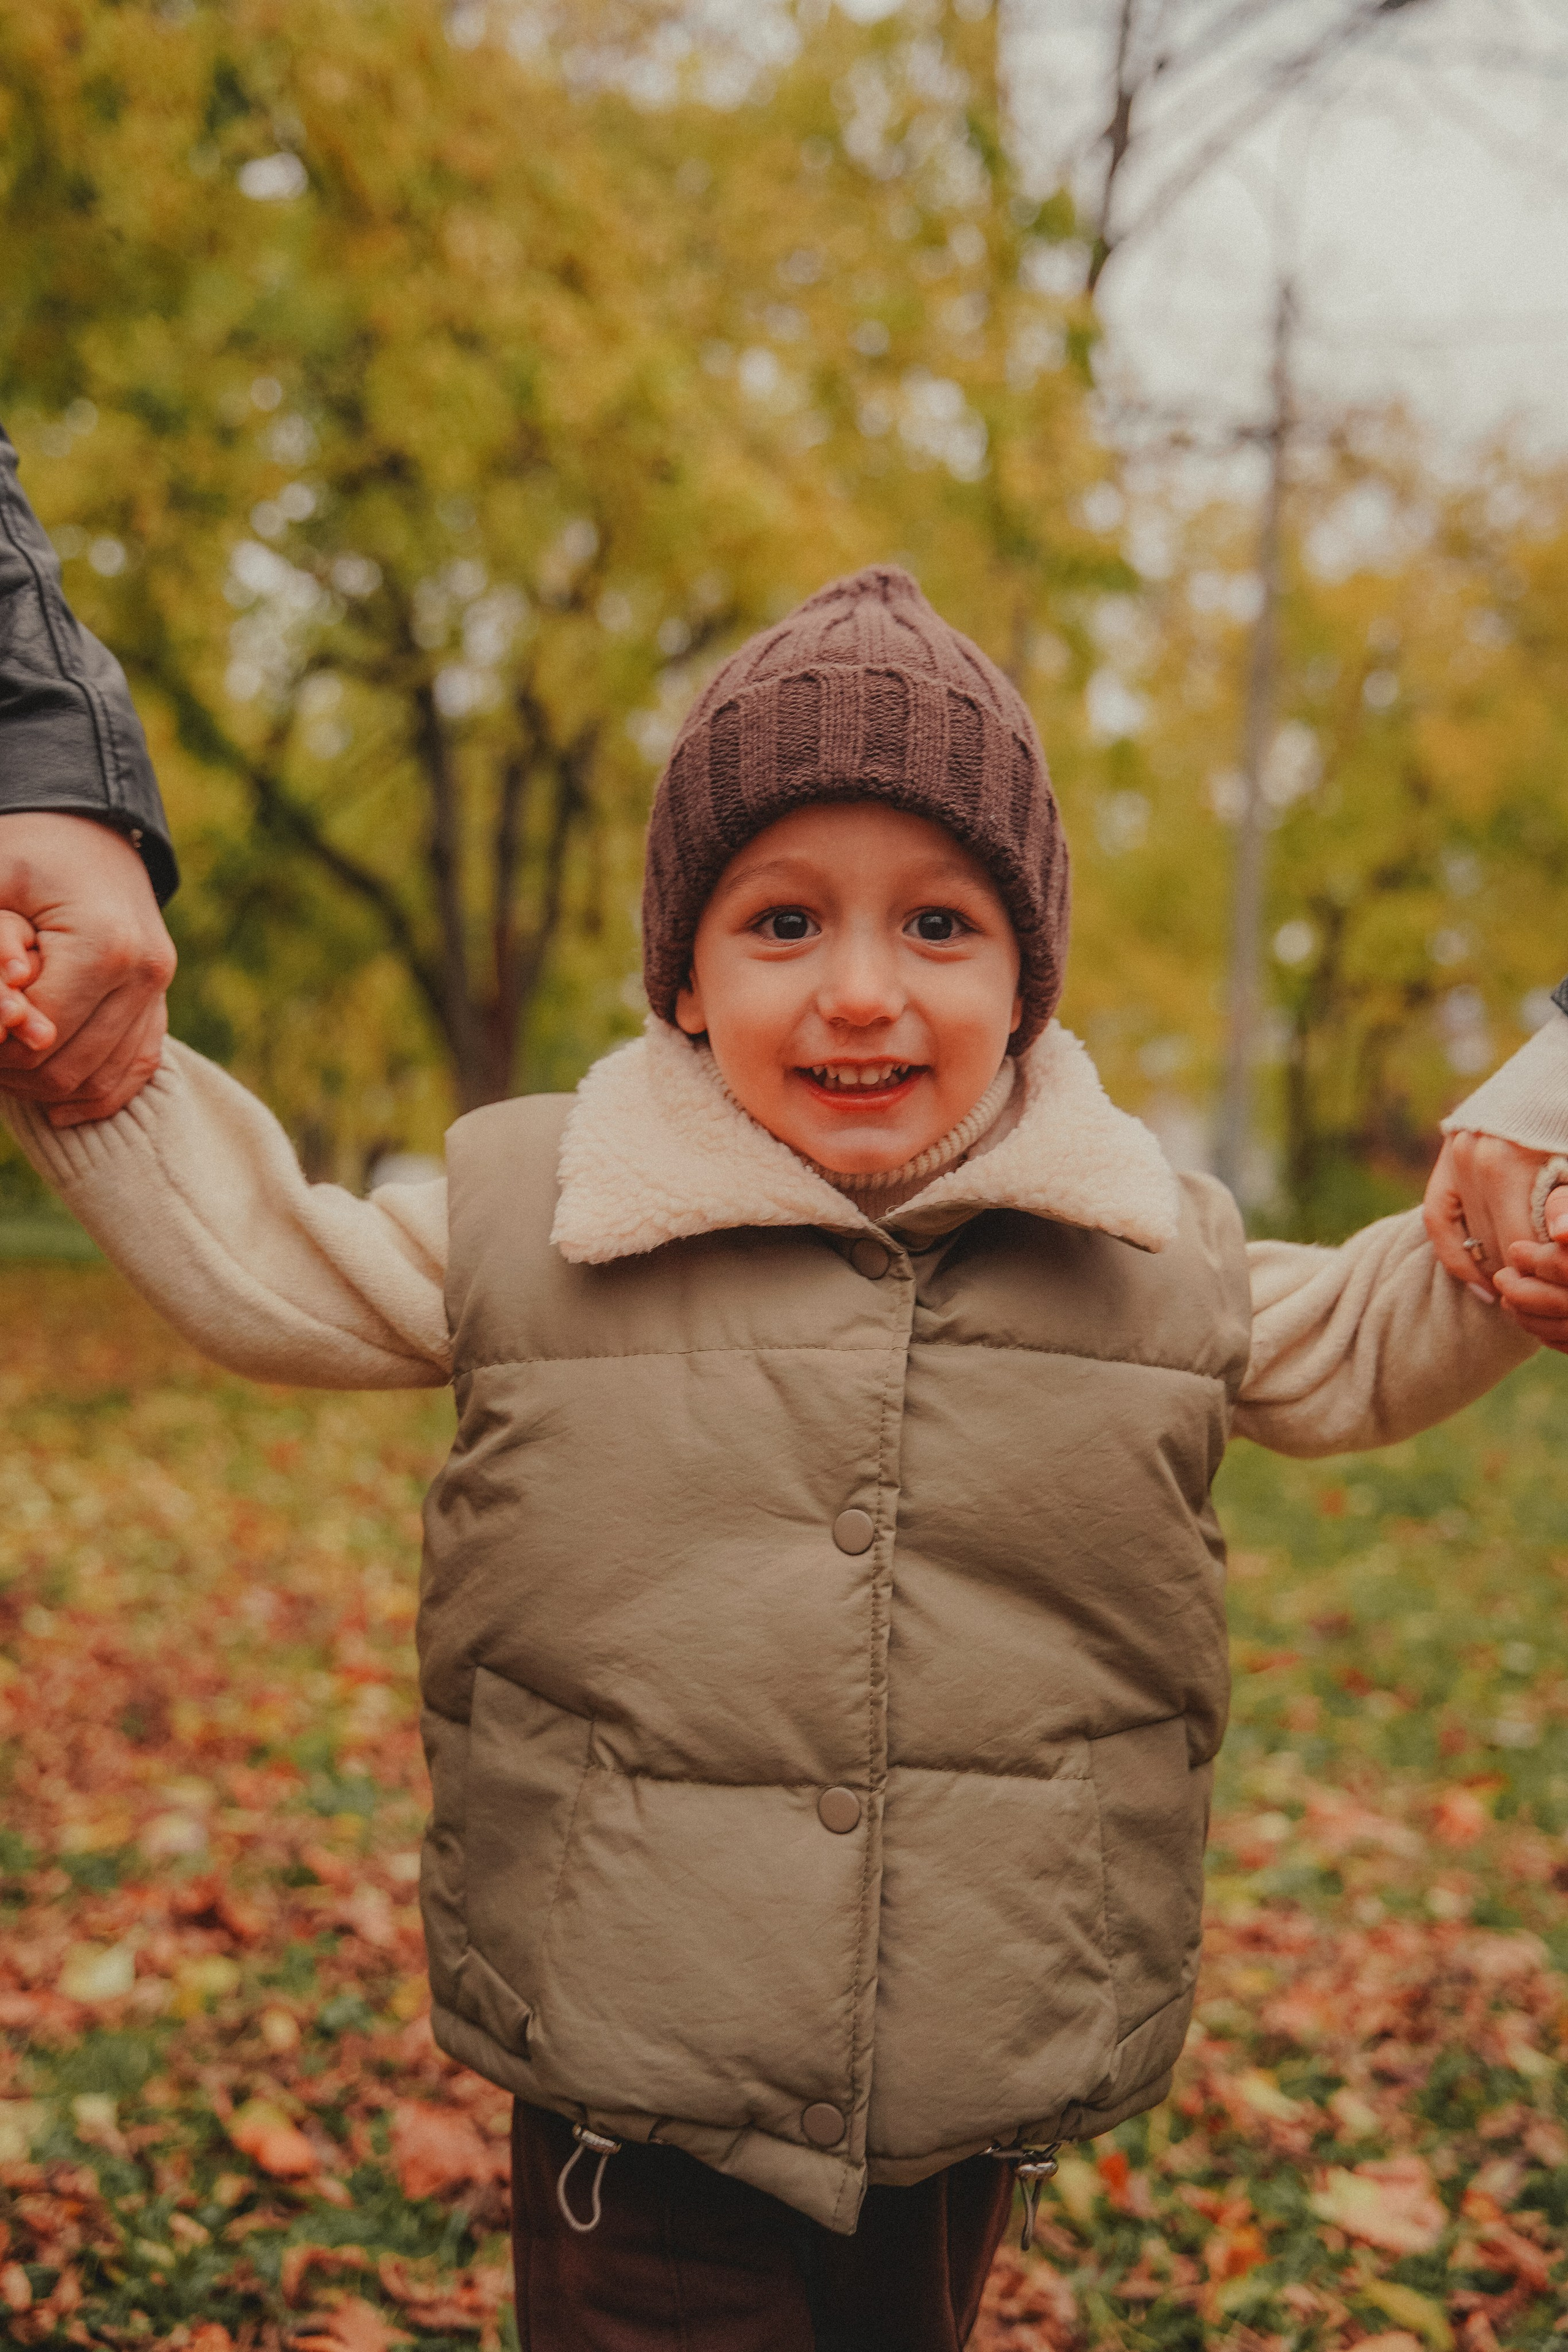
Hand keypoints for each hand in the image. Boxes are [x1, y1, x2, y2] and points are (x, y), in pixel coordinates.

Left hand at [0, 813, 175, 1125]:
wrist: (86, 823)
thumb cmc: (23, 851)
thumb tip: (6, 1026)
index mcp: (104, 944)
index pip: (40, 1034)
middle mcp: (143, 972)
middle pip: (69, 1066)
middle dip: (15, 1074)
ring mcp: (158, 988)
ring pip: (102, 1079)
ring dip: (48, 1089)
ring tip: (8, 1068)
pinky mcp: (160, 997)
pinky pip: (137, 1068)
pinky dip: (98, 1095)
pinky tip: (60, 1108)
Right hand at [1423, 1130, 1567, 1350]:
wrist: (1554, 1078)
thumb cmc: (1567, 1129)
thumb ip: (1564, 1203)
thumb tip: (1555, 1238)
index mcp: (1504, 1164)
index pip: (1519, 1242)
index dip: (1540, 1270)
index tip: (1555, 1284)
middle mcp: (1470, 1162)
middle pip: (1494, 1244)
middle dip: (1522, 1271)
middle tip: (1542, 1290)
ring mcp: (1454, 1161)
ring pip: (1470, 1238)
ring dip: (1496, 1267)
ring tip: (1522, 1287)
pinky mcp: (1445, 1163)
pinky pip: (1439, 1223)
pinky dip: (1457, 1258)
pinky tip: (1480, 1285)